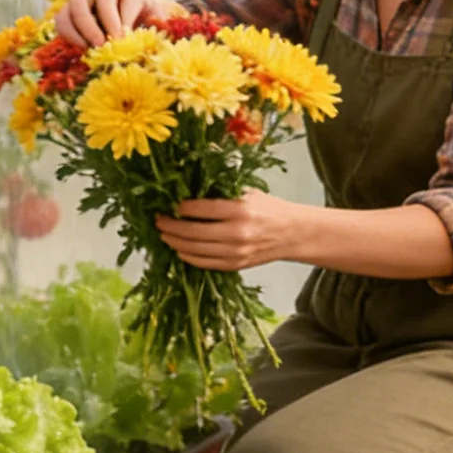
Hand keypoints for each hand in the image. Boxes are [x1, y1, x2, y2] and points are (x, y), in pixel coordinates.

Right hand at [54, 0, 178, 47]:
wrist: (129, 23)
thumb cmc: (146, 26)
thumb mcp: (157, 26)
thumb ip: (160, 33)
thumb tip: (163, 50)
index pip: (126, 0)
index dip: (125, 21)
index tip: (125, 41)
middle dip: (103, 22)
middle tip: (106, 45)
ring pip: (76, 5)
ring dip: (83, 27)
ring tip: (93, 48)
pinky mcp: (69, 12)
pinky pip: (62, 19)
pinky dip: (69, 34)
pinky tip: (82, 49)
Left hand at [156, 190, 302, 271]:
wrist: (294, 234)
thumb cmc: (269, 209)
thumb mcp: (249, 192)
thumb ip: (222, 191)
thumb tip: (189, 187)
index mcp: (240, 210)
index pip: (201, 209)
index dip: (181, 207)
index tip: (169, 204)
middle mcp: (237, 233)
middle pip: (193, 232)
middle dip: (170, 226)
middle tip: (158, 220)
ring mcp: (236, 252)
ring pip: (195, 250)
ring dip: (174, 242)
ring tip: (163, 234)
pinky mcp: (236, 265)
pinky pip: (205, 263)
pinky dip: (188, 257)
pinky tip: (179, 248)